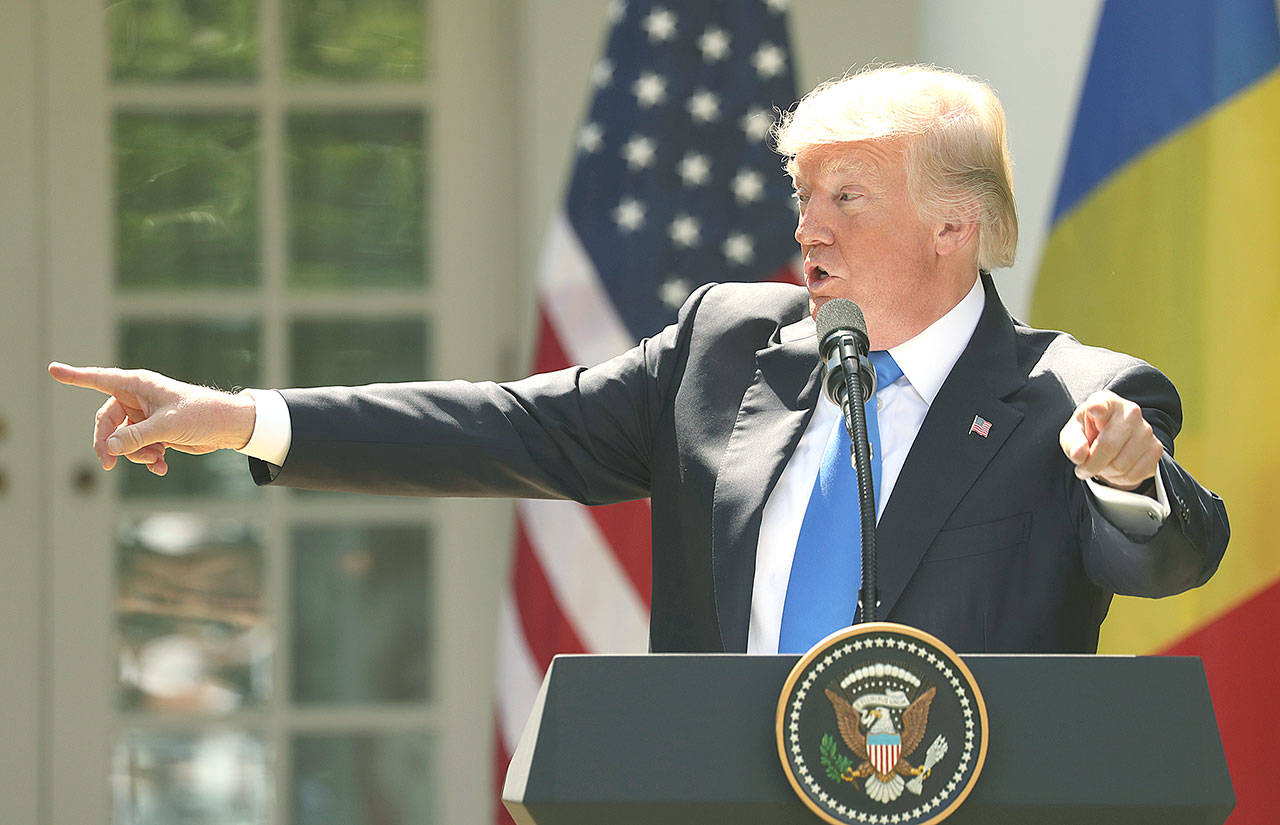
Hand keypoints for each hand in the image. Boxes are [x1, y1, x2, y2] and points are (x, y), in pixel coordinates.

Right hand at [48, 362, 255, 475]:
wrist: (227, 427)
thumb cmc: (201, 414)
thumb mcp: (168, 426)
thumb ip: (137, 436)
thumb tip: (111, 448)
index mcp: (138, 385)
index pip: (100, 380)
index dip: (76, 376)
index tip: (53, 369)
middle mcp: (138, 399)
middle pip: (107, 422)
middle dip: (109, 443)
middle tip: (109, 464)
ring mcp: (145, 416)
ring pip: (123, 439)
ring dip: (135, 453)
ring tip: (157, 460)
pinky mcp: (155, 432)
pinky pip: (138, 448)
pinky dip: (147, 458)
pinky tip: (162, 468)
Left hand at [1059, 390, 1162, 491]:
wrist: (1111, 438)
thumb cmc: (1088, 433)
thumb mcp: (1073, 435)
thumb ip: (1072, 443)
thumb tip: (1079, 454)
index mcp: (1106, 402)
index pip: (1102, 404)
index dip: (1098, 408)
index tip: (1094, 409)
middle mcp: (1130, 412)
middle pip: (1109, 446)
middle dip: (1092, 465)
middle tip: (1084, 468)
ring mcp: (1147, 430)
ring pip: (1121, 465)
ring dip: (1106, 472)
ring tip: (1101, 465)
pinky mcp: (1156, 449)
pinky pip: (1134, 475)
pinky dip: (1119, 479)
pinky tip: (1114, 470)